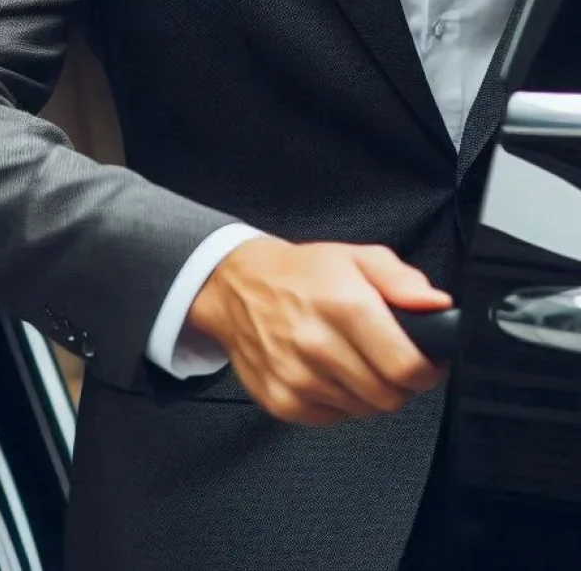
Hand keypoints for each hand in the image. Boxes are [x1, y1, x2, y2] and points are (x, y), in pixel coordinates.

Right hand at [187, 237, 450, 425]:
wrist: (237, 287)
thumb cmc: (302, 273)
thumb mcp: (357, 258)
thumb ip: (402, 280)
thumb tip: (438, 305)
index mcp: (344, 304)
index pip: (407, 367)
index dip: (428, 370)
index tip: (427, 362)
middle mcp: (317, 344)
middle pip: (390, 396)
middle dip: (400, 382)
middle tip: (389, 359)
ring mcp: (297, 377)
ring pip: (365, 410)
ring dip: (370, 391)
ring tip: (354, 360)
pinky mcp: (281, 401)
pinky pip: (335, 418)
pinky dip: (341, 401)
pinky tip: (329, 372)